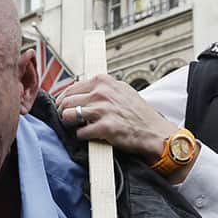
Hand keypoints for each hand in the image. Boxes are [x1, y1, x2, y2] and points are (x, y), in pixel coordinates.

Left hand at [56, 74, 176, 163]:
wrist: (153, 131)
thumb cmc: (138, 113)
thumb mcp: (120, 90)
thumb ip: (101, 88)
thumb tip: (80, 91)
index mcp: (103, 81)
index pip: (71, 88)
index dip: (64, 99)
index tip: (64, 107)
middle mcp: (101, 93)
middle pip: (66, 102)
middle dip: (64, 112)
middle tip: (67, 120)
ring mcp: (102, 110)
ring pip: (68, 115)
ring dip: (69, 124)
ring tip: (76, 127)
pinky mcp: (104, 128)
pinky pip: (80, 133)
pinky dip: (81, 136)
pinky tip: (89, 136)